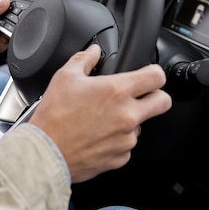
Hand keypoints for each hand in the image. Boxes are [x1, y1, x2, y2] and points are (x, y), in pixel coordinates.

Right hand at [29, 45, 171, 182]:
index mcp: (117, 91)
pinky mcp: (120, 157)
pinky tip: (98, 137)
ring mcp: (126, 138)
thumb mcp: (65, 77)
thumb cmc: (53, 117)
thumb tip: (92, 51)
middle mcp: (128, 115)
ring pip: (142, 125)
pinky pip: (127, 146)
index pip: (157, 77)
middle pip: (163, 102)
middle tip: (140, 96)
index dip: (154, 73)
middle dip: (155, 96)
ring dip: (130, 121)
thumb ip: (84, 59)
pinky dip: (117, 141)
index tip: (148, 76)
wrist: (45, 153)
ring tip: (104, 120)